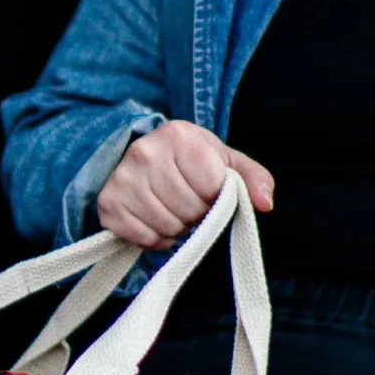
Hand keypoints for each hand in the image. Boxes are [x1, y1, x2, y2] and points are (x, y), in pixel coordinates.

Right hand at [97, 120, 274, 248]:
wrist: (143, 159)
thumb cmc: (192, 162)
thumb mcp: (225, 161)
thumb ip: (253, 178)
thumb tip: (265, 203)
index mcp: (178, 135)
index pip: (211, 187)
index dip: (214, 196)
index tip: (206, 188)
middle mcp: (145, 152)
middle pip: (189, 210)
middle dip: (195, 213)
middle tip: (187, 201)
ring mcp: (122, 178)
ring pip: (167, 227)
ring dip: (176, 227)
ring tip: (171, 208)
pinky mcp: (108, 204)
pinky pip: (145, 238)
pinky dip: (155, 238)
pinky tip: (153, 219)